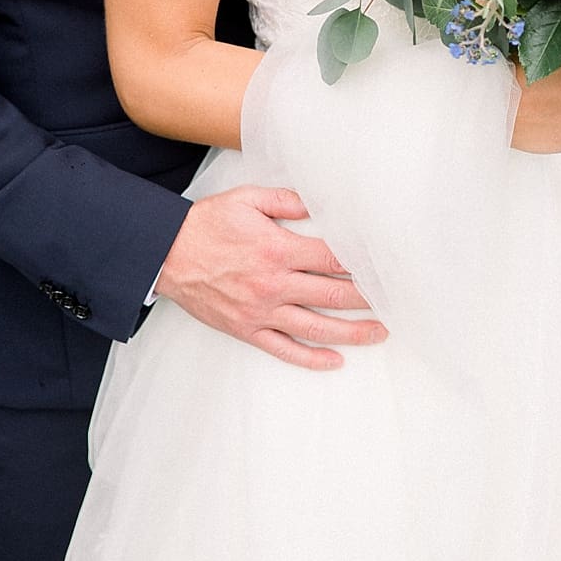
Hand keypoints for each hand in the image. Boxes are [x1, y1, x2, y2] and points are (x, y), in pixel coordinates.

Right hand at [154, 184, 388, 370]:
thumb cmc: (206, 224)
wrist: (165, 254)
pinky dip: (311, 359)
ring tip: (379, 333)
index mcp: (277, 249)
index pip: (332, 258)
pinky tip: (334, 360)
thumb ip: (286, 201)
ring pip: (316, 327)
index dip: (363, 263)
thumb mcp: (246, 199)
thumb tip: (318, 204)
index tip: (385, 267)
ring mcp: (261, 311)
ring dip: (352, 332)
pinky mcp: (247, 329)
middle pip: (332, 294)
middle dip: (368, 299)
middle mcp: (274, 284)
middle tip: (394, 302)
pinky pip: (284, 349)